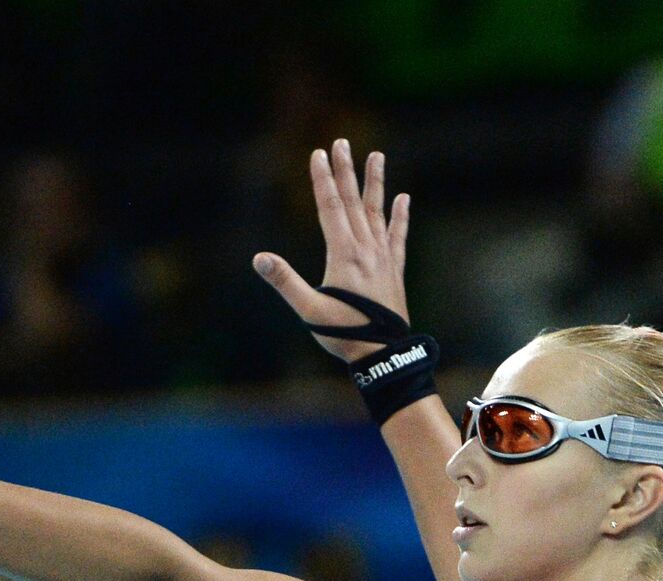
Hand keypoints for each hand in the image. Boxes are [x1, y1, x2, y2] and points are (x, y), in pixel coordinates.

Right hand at [253, 138, 411, 363]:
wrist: (384, 355)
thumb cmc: (344, 335)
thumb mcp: (309, 310)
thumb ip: (285, 282)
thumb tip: (259, 258)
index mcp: (344, 254)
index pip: (330, 208)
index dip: (322, 179)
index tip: (317, 154)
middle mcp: (366, 248)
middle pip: (353, 201)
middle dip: (345, 171)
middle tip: (341, 142)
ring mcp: (383, 257)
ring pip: (378, 211)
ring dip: (375, 183)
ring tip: (377, 155)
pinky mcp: (394, 269)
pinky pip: (398, 235)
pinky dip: (400, 216)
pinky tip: (403, 198)